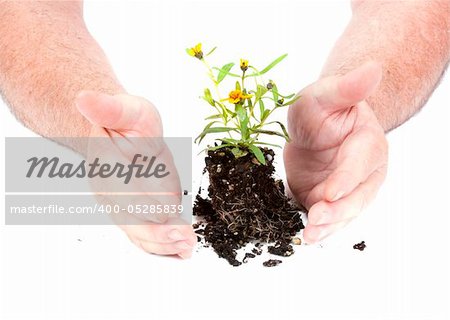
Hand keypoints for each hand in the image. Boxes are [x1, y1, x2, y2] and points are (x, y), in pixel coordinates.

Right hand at [76, 91, 195, 258]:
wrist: (118, 134)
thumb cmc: (124, 120)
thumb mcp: (123, 107)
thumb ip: (107, 107)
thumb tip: (84, 99)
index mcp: (107, 166)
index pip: (120, 189)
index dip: (141, 203)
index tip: (165, 214)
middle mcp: (112, 192)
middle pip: (131, 219)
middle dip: (158, 232)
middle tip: (183, 238)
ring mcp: (124, 205)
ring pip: (140, 231)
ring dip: (163, 243)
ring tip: (187, 247)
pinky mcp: (137, 213)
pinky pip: (146, 234)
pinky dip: (163, 245)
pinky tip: (181, 251)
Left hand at [284, 61, 387, 242]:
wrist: (317, 127)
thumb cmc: (322, 108)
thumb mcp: (324, 94)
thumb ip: (346, 87)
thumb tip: (372, 68)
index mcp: (367, 142)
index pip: (359, 164)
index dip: (345, 180)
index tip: (327, 193)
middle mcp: (364, 171)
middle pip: (356, 197)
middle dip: (337, 211)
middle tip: (316, 220)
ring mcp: (349, 189)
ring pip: (345, 213)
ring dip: (328, 227)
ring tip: (309, 236)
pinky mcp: (332, 201)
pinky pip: (330, 219)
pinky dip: (319, 229)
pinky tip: (306, 236)